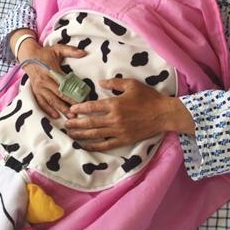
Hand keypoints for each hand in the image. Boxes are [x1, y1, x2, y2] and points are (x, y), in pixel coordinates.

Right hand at [17, 36, 85, 117]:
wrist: (28, 55)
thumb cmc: (45, 53)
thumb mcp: (58, 49)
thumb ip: (71, 50)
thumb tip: (84, 53)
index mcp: (51, 70)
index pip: (64, 84)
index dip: (73, 92)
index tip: (83, 98)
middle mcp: (44, 80)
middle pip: (58, 94)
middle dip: (68, 104)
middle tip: (78, 111)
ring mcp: (38, 87)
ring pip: (50, 100)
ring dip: (60, 109)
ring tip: (69, 116)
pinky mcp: (34, 91)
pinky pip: (40, 102)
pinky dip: (47, 110)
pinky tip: (55, 115)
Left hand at [64, 77, 194, 150]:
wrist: (163, 114)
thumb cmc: (148, 97)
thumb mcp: (131, 84)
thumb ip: (114, 83)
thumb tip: (100, 82)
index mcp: (115, 104)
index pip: (92, 107)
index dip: (79, 108)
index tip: (71, 110)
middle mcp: (114, 119)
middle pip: (90, 122)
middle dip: (76, 123)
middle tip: (66, 124)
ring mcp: (119, 131)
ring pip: (95, 134)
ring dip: (81, 134)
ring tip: (70, 134)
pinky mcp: (124, 140)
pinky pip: (105, 145)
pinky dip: (93, 146)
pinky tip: (85, 146)